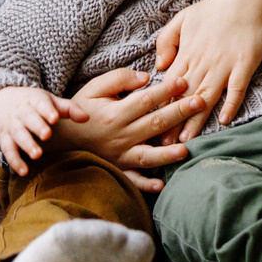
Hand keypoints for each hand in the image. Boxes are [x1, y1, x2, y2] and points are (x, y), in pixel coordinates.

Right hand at [0, 86, 87, 175]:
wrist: (3, 102)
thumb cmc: (35, 104)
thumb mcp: (50, 101)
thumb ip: (69, 109)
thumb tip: (87, 118)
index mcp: (34, 100)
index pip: (41, 103)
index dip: (47, 111)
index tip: (55, 118)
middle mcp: (21, 112)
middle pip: (28, 118)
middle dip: (37, 126)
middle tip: (47, 135)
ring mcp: (11, 125)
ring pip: (17, 134)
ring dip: (27, 145)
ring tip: (38, 155)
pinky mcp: (4, 138)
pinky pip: (8, 150)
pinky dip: (15, 161)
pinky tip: (24, 172)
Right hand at [45, 68, 208, 192]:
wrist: (61, 138)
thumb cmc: (82, 110)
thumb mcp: (95, 88)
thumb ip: (119, 79)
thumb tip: (146, 77)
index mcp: (115, 113)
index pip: (146, 99)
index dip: (166, 90)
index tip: (184, 81)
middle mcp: (120, 135)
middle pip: (154, 123)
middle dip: (179, 112)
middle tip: (201, 102)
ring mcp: (119, 155)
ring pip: (147, 155)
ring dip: (167, 153)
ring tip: (186, 149)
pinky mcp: (118, 169)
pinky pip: (133, 180)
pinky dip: (146, 184)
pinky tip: (162, 184)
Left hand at [154, 0, 261, 138]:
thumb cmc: (213, 10)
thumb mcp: (183, 19)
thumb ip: (167, 41)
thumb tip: (158, 67)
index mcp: (187, 53)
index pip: (169, 86)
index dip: (159, 108)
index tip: (151, 127)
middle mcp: (203, 62)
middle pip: (185, 97)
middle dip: (173, 122)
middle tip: (163, 145)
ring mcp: (224, 64)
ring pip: (206, 96)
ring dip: (196, 119)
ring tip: (187, 140)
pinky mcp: (244, 64)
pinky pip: (237, 87)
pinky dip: (231, 103)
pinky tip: (224, 120)